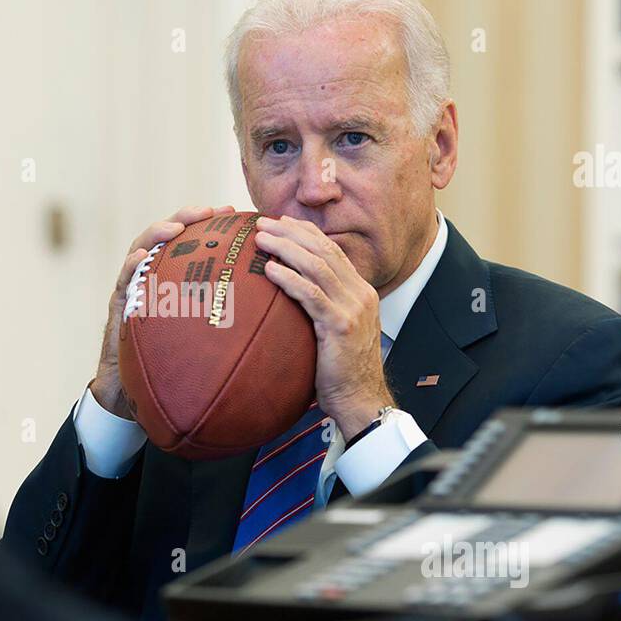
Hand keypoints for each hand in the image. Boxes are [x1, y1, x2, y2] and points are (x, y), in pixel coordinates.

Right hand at [89, 205, 236, 419]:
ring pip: (139, 249)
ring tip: (174, 227)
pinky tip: (141, 258)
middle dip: (184, 217)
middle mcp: (152, 276)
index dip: (209, 223)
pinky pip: (123, 282)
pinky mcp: (119, 306)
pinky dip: (131, 267)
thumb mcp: (204, 334)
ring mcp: (133, 288)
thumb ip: (227, 317)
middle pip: (165, 236)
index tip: (233, 212)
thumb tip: (274, 314)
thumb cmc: (174, 361)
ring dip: (156, 234)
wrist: (136, 388)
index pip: (191, 241)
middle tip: (206, 210)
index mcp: (173, 277)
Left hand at [254, 215, 393, 440]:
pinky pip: (311, 294)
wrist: (360, 398)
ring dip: (286, 248)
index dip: (305, 233)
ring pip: (317, 266)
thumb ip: (320, 307)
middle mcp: (360, 294)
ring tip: (261, 239)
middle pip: (323, 250)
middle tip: (262, 222)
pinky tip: (270, 270)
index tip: (280, 222)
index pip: (332, 251)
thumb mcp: (334, 331)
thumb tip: (288, 294)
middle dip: (291, 232)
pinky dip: (289, 278)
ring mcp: (353, 308)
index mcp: (360, 291)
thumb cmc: (340, 370)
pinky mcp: (340, 325)